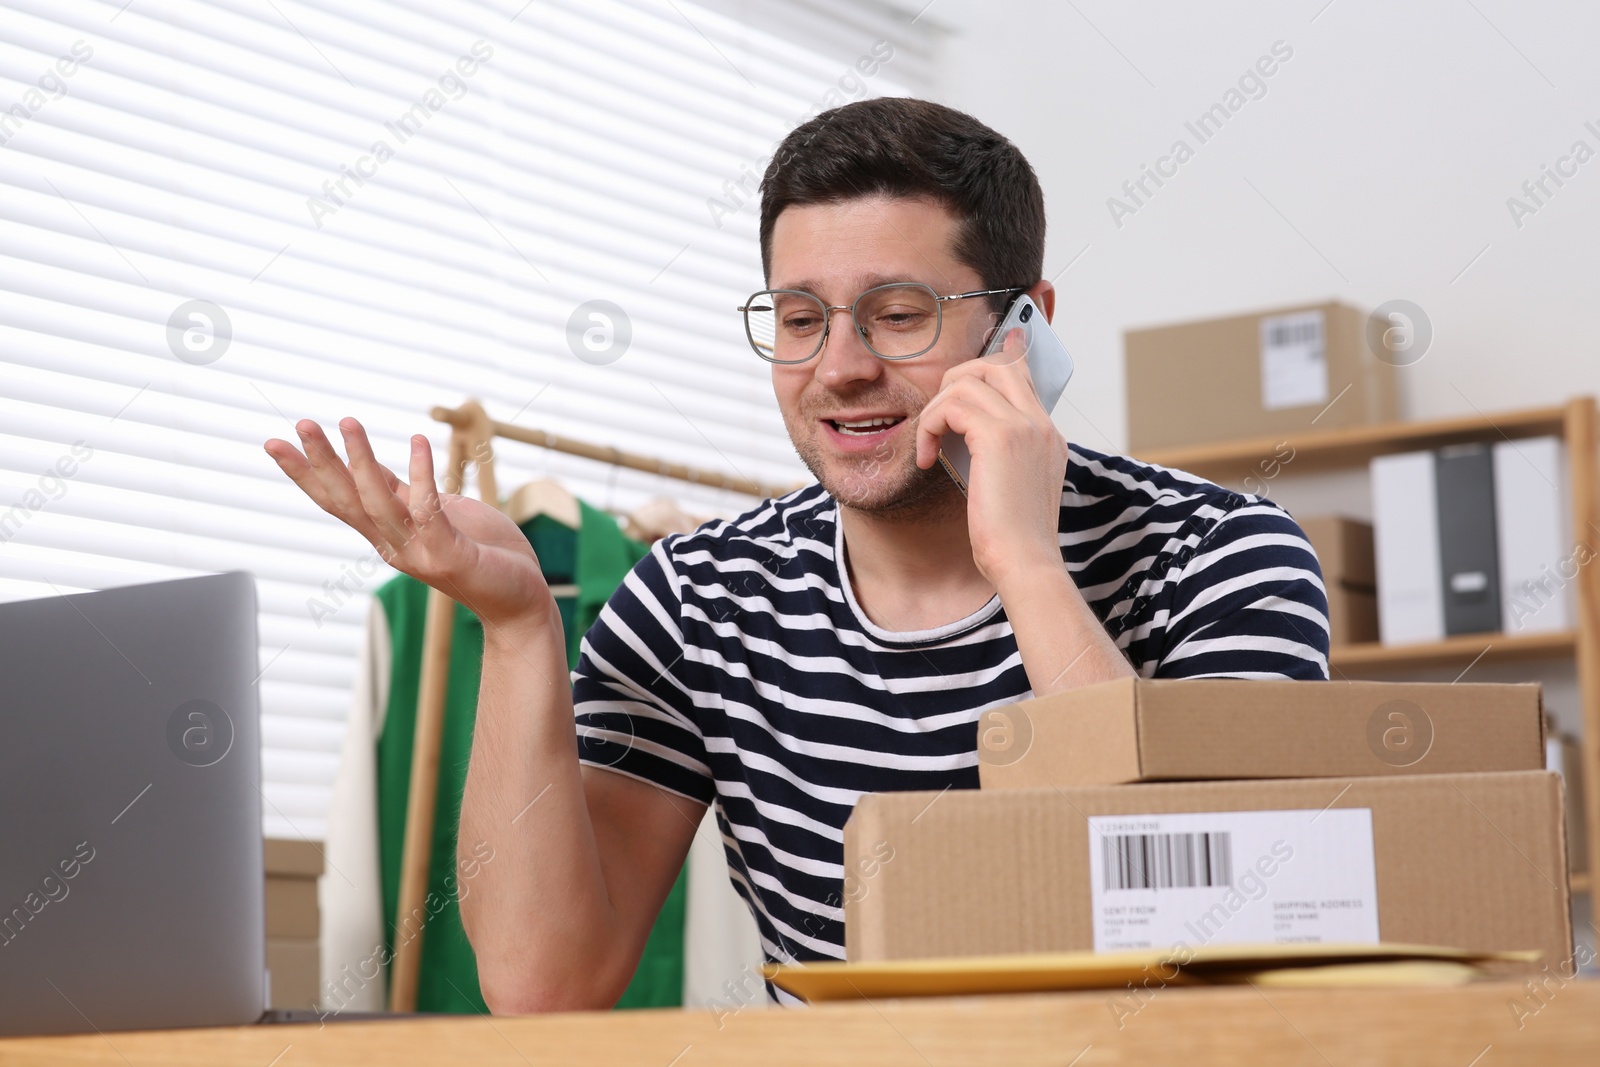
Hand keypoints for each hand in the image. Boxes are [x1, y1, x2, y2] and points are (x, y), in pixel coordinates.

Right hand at [264, 419, 550, 632]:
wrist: (520, 601)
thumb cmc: (482, 552)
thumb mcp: (436, 514)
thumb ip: (404, 494)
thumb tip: (372, 467)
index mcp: (387, 534)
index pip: (338, 499)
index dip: (307, 472)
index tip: (275, 441)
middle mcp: (394, 545)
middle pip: (346, 500)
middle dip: (320, 463)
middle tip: (300, 424)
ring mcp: (419, 552)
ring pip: (378, 504)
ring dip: (361, 461)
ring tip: (348, 422)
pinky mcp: (450, 554)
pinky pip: (429, 511)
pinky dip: (422, 476)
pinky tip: (418, 442)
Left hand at [913, 328, 1069, 589]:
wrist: (1026, 564)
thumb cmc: (1012, 541)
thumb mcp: (1010, 491)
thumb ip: (998, 459)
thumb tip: (967, 442)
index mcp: (1046, 436)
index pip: (1023, 376)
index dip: (1003, 355)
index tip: (999, 341)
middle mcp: (1040, 424)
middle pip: (998, 362)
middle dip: (957, 377)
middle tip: (937, 415)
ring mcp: (1024, 426)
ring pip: (969, 378)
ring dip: (935, 408)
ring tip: (929, 445)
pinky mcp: (1000, 436)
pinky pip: (951, 405)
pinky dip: (929, 426)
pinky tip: (926, 458)